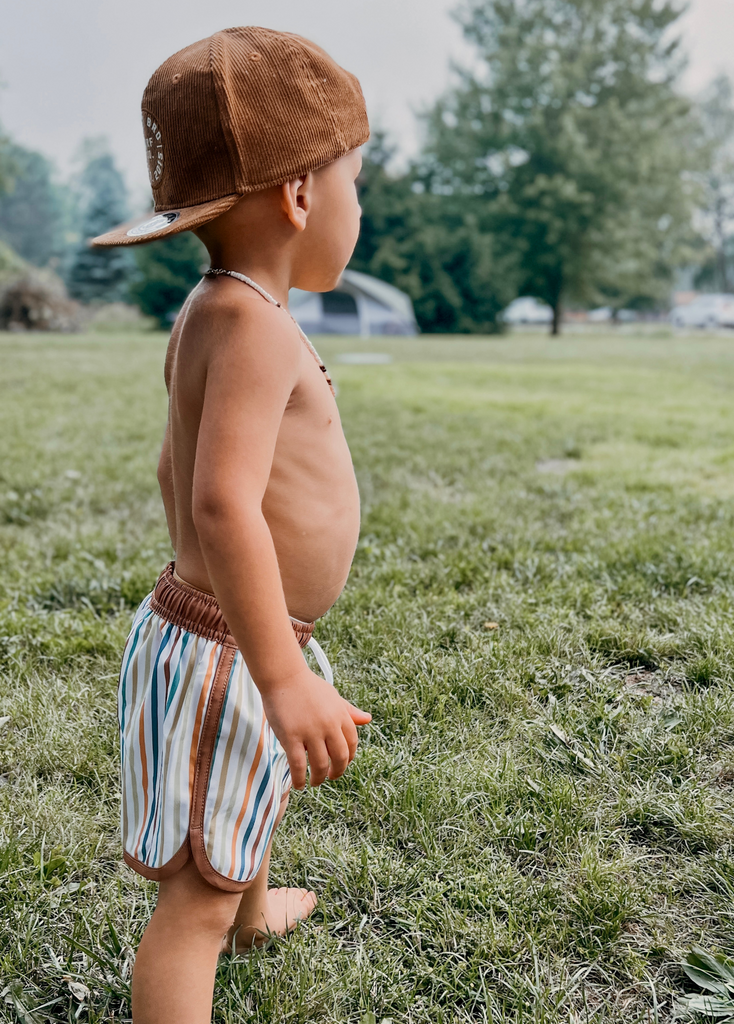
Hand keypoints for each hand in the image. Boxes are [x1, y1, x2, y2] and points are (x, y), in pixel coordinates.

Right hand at [261, 667, 370, 787]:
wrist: (283, 676)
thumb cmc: (307, 686)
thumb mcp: (332, 696)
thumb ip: (348, 711)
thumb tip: (367, 719)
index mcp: (340, 715)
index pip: (352, 743)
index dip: (349, 757)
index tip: (341, 764)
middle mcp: (329, 725)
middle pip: (340, 757)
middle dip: (337, 772)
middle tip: (331, 777)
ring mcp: (310, 732)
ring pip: (320, 765)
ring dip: (319, 778)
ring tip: (315, 782)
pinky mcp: (291, 737)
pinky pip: (298, 765)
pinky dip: (300, 778)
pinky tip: (299, 784)